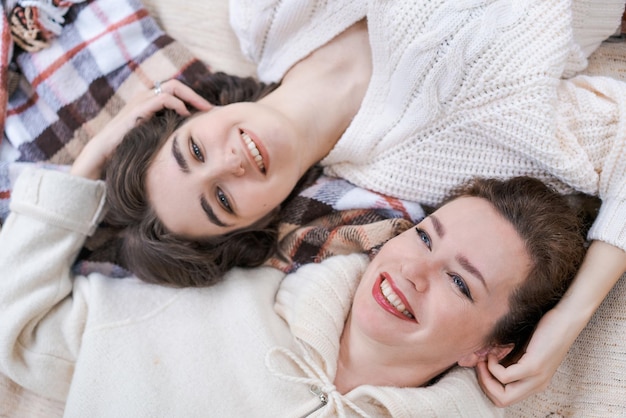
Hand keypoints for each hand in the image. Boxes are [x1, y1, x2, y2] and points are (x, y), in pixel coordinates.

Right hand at [70, 79, 211, 178]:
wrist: (102, 155)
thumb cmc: (127, 149)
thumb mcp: (152, 136)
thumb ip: (166, 129)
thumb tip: (190, 136)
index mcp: (148, 101)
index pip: (175, 90)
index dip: (193, 98)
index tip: (208, 111)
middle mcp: (144, 96)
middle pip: (176, 85)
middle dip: (196, 95)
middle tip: (211, 108)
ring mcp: (140, 100)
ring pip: (172, 87)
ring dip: (192, 97)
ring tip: (204, 110)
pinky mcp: (137, 109)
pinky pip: (162, 98)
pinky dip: (177, 104)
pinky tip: (185, 115)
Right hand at [475, 307, 574, 406]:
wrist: (566, 319)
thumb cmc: (544, 330)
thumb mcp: (522, 351)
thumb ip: (507, 360)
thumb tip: (481, 362)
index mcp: (534, 383)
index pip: (504, 399)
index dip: (488, 385)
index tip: (482, 366)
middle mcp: (537, 385)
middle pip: (502, 401)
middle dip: (484, 384)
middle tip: (480, 364)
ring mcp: (536, 378)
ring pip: (504, 396)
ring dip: (486, 376)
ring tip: (486, 358)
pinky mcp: (534, 367)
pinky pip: (505, 376)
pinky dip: (493, 366)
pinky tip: (494, 352)